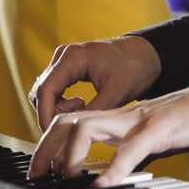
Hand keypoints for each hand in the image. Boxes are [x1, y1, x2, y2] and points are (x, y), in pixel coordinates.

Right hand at [28, 36, 161, 131]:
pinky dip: (63, 103)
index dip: (45, 115)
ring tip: (82, 112)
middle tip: (70, 128)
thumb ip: (92, 113)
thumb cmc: (135, 68)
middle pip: (42, 92)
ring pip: (47, 92)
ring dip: (58, 108)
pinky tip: (82, 106)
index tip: (52, 134)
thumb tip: (73, 133)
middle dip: (51, 113)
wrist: (147, 55)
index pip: (45, 90)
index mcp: (72, 57)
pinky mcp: (68, 68)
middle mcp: (63, 56)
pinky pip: (55, 90)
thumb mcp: (116, 94)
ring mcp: (64, 61)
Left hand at [28, 80, 188, 187]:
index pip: (70, 123)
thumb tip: (104, 173)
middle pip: (67, 122)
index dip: (48, 144)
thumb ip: (123, 150)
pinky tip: (104, 184)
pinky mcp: (159, 130)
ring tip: (69, 177)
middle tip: (37, 175)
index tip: (40, 170)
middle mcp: (119, 117)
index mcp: (115, 120)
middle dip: (45, 148)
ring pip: (88, 128)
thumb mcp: (145, 139)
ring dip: (71, 155)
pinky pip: (132, 148)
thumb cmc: (183, 123)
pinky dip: (115, 167)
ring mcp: (137, 121)